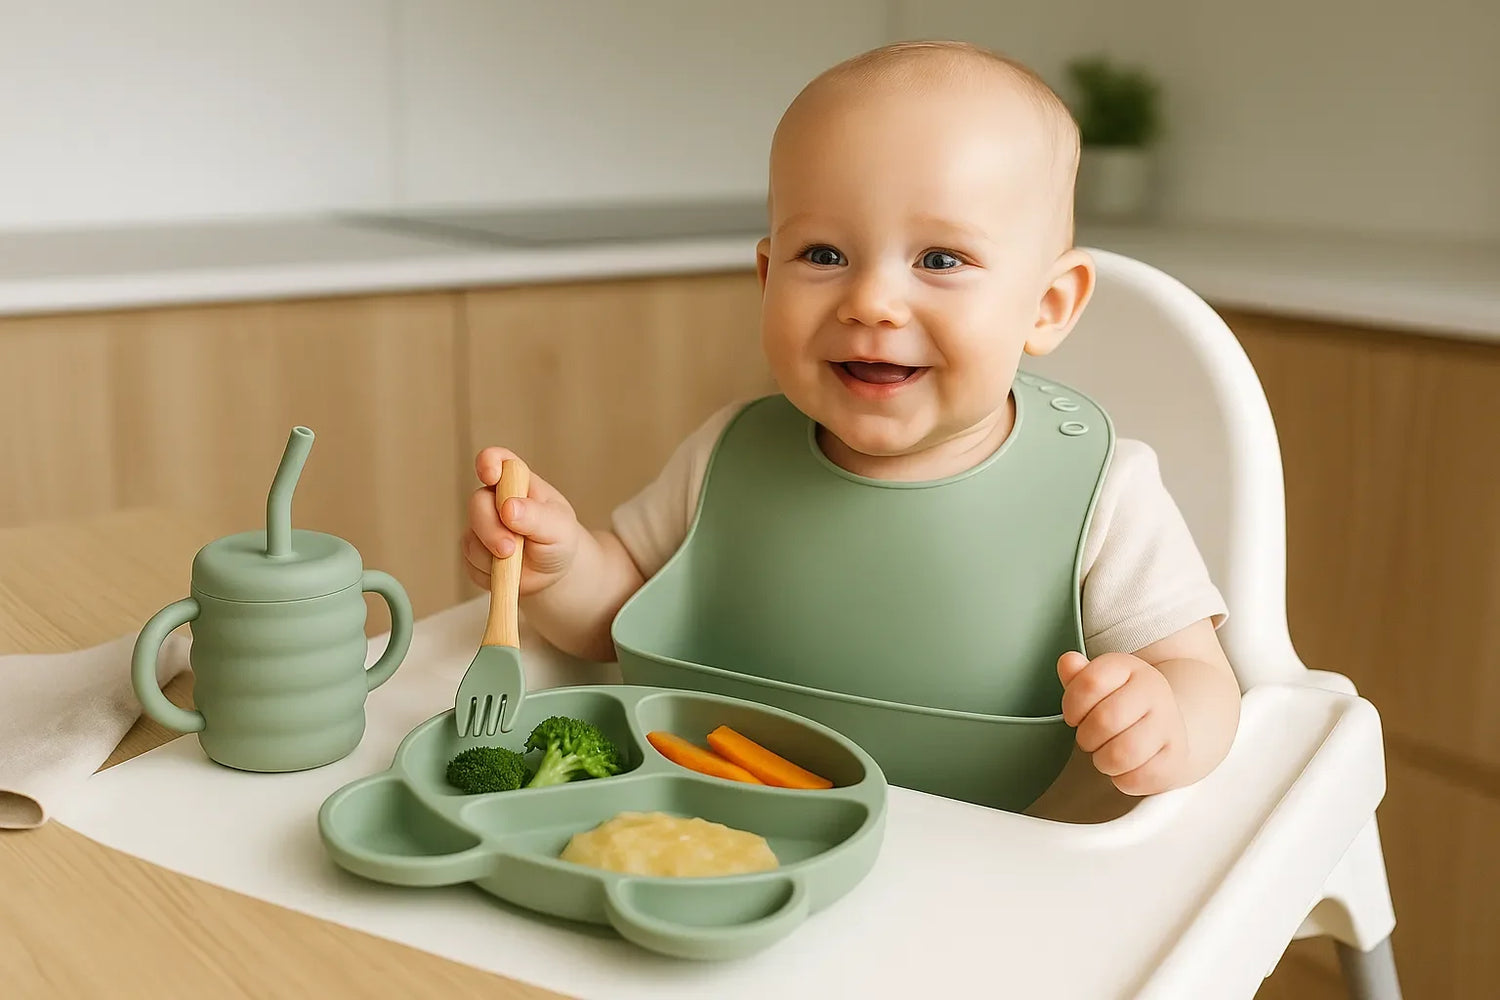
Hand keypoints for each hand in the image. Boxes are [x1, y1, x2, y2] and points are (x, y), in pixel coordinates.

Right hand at [461, 447, 582, 596]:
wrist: (553, 570)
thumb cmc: (559, 539)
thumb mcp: (558, 527)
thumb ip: (536, 517)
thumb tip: (508, 508)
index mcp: (516, 482)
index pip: (496, 460)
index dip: (489, 463)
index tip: (491, 476)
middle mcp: (493, 499)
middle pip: (477, 504)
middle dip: (491, 529)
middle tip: (509, 549)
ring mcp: (480, 525)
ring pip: (471, 538)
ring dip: (492, 556)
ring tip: (518, 562)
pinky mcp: (473, 550)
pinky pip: (470, 562)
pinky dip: (489, 572)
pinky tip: (508, 571)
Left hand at [1057, 650, 1188, 795]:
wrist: (1167, 726)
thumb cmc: (1121, 706)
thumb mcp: (1099, 684)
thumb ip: (1077, 676)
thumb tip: (1068, 662)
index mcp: (1130, 668)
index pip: (1089, 683)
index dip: (1072, 706)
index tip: (1075, 716)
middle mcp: (1154, 691)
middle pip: (1103, 720)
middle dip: (1086, 737)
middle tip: (1091, 739)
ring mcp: (1169, 724)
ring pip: (1121, 754)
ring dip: (1103, 761)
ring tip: (1105, 756)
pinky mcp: (1177, 757)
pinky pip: (1137, 778)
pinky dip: (1122, 779)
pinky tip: (1125, 768)